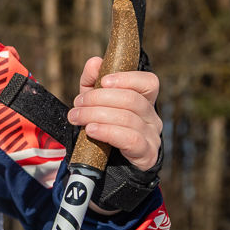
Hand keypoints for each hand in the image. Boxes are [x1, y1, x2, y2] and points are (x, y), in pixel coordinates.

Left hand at [68, 57, 161, 171]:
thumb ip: (92, 82)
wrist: (106, 167)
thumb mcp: (94, 104)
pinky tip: (92, 131)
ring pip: (127, 118)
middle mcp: (152, 117)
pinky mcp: (146, 154)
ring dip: (96, 114)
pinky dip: (107, 131)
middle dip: (98, 99)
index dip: (128, 78)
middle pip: (131, 99)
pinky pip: (130, 138)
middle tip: (77, 103)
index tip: (104, 81)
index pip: (148, 82)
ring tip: (77, 117)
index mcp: (144, 101)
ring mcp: (152, 136)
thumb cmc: (103, 130)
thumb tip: (95, 62)